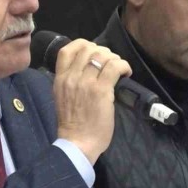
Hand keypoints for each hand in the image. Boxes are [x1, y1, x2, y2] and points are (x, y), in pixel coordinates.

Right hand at [53, 39, 130, 163]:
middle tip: (111, 63)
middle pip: (88, 49)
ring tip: (119, 68)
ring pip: (102, 55)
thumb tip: (87, 69)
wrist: (77, 143)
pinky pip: (114, 67)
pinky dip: (123, 65)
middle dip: (103, 51)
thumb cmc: (72, 124)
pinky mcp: (101, 90)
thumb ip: (70, 82)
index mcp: (60, 79)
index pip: (67, 50)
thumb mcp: (62, 97)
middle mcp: (71, 77)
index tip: (93, 51)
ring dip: (115, 58)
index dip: (83, 44)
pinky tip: (126, 72)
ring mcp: (86, 83)